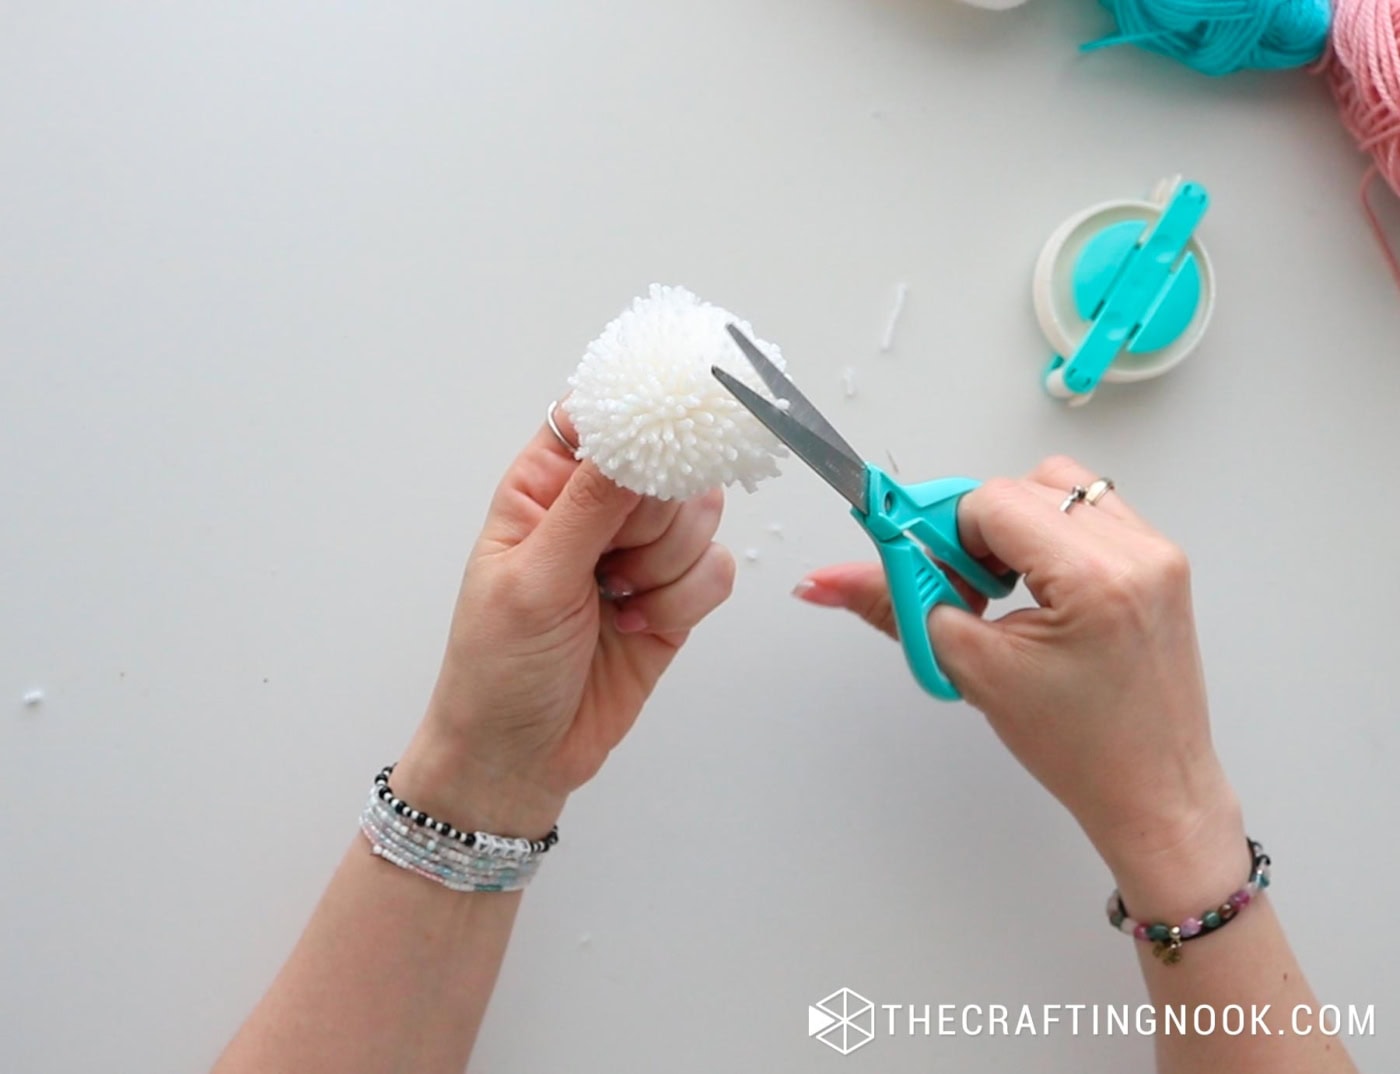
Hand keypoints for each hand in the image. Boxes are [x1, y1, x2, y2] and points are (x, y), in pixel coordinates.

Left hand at [393, 407, 735, 836]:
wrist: (520, 758)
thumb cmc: (498, 667)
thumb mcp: (533, 580)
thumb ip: (589, 505)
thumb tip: (635, 438)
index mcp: (544, 486)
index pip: (600, 417)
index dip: (639, 416)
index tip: (666, 434)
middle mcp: (596, 509)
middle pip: (667, 462)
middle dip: (655, 515)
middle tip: (615, 559)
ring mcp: (639, 552)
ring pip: (701, 516)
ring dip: (669, 565)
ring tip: (619, 601)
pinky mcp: (674, 597)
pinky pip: (716, 569)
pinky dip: (687, 599)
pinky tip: (640, 626)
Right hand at [796, 457, 1245, 913]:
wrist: (1153, 792)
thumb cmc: (1077, 748)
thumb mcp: (970, 670)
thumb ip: (893, 606)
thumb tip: (823, 579)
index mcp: (1095, 577)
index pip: (991, 502)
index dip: (946, 534)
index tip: (928, 570)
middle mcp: (1137, 551)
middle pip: (1022, 487)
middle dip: (978, 533)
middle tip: (966, 592)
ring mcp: (1156, 552)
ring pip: (1058, 488)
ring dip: (1017, 527)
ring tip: (1006, 589)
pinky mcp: (1161, 562)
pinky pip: (1092, 511)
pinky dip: (1053, 536)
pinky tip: (1040, 589)